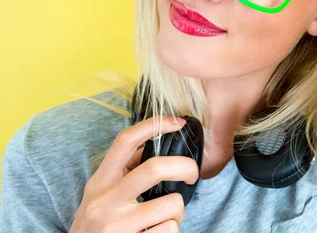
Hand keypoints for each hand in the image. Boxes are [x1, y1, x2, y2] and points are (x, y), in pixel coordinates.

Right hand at [69, 115, 199, 232]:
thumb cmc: (96, 229)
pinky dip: (171, 231)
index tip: (178, 122)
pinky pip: (170, 230)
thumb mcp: (100, 197)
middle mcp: (105, 201)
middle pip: (155, 168)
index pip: (125, 141)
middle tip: (193, 175)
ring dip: (178, 213)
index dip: (155, 125)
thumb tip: (154, 143)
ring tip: (164, 220)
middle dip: (185, 167)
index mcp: (100, 182)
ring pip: (171, 204)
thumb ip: (123, 173)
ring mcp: (117, 225)